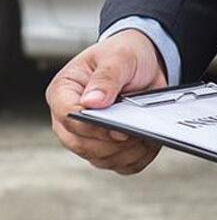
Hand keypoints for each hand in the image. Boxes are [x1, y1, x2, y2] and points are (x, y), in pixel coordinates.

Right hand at [46, 30, 166, 174]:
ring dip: (126, 152)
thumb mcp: (119, 57)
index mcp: (64, 91)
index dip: (91, 126)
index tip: (117, 128)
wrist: (145, 61)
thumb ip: (106, 78)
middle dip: (110, 143)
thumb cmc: (126, 54)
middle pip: (81, 145)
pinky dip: (136, 158)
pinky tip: (148, 142)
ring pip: (100, 159)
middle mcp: (70, 117)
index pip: (67, 117)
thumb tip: (91, 102)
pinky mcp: (107, 146)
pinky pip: (119, 164)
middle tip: (134, 132)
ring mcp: (87, 135)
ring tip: (145, 135)